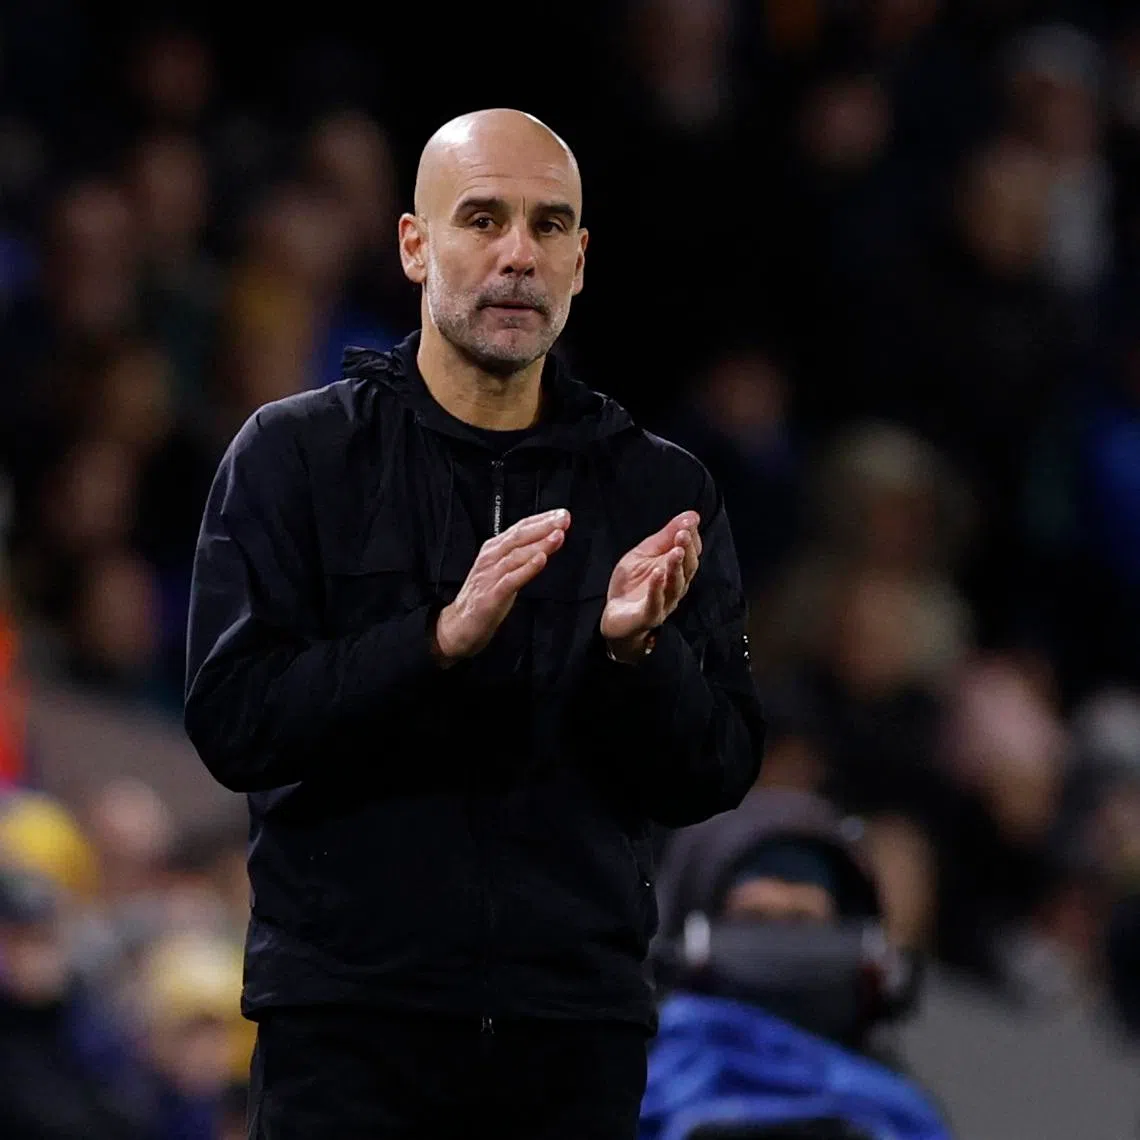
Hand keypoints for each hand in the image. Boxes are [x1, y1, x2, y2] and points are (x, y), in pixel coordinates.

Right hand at [432, 508, 569, 663]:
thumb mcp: (503, 570)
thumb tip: (546, 541)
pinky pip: (511, 580)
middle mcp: (490, 558)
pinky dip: (527, 569)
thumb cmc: (485, 596)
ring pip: (516, 555)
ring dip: (539, 544)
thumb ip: (521, 555)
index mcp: (493, 549)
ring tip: (558, 536)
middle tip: (563, 519)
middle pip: (519, 536)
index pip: (519, 528)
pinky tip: (540, 560)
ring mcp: (489, 576)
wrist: (459, 625)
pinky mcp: (490, 596)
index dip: (541, 519)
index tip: (562, 514)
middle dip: (543, 526)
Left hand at [601, 511, 700, 661]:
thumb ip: (664, 536)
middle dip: (687, 550)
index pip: (691, 552)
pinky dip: (657, 588)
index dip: (691, 537)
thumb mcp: (644, 554)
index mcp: (676, 570)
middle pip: (688, 568)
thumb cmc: (631, 585)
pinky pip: (656, 603)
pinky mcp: (649, 616)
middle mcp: (675, 587)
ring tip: (675, 551)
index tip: (689, 522)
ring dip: (676, 567)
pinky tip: (657, 573)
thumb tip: (691, 515)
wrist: (614, 618)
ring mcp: (664, 603)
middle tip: (683, 533)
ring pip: (676, 585)